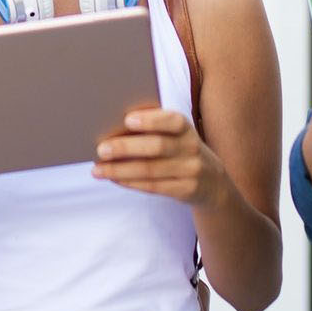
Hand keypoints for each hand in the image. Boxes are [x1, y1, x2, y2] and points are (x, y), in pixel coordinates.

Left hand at [92, 107, 219, 202]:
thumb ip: (154, 129)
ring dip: (120, 170)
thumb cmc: (181, 151)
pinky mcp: (187, 190)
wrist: (214, 182)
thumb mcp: (176, 136)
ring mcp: (191, 170)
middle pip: (157, 147)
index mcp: (186, 128)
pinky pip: (154, 187)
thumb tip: (113, 127)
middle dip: (126, 148)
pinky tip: (114, 179)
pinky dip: (130, 182)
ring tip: (98, 170)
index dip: (151, 120)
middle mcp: (191, 148)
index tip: (127, 120)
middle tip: (101, 149)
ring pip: (151, 170)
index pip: (172, 120)